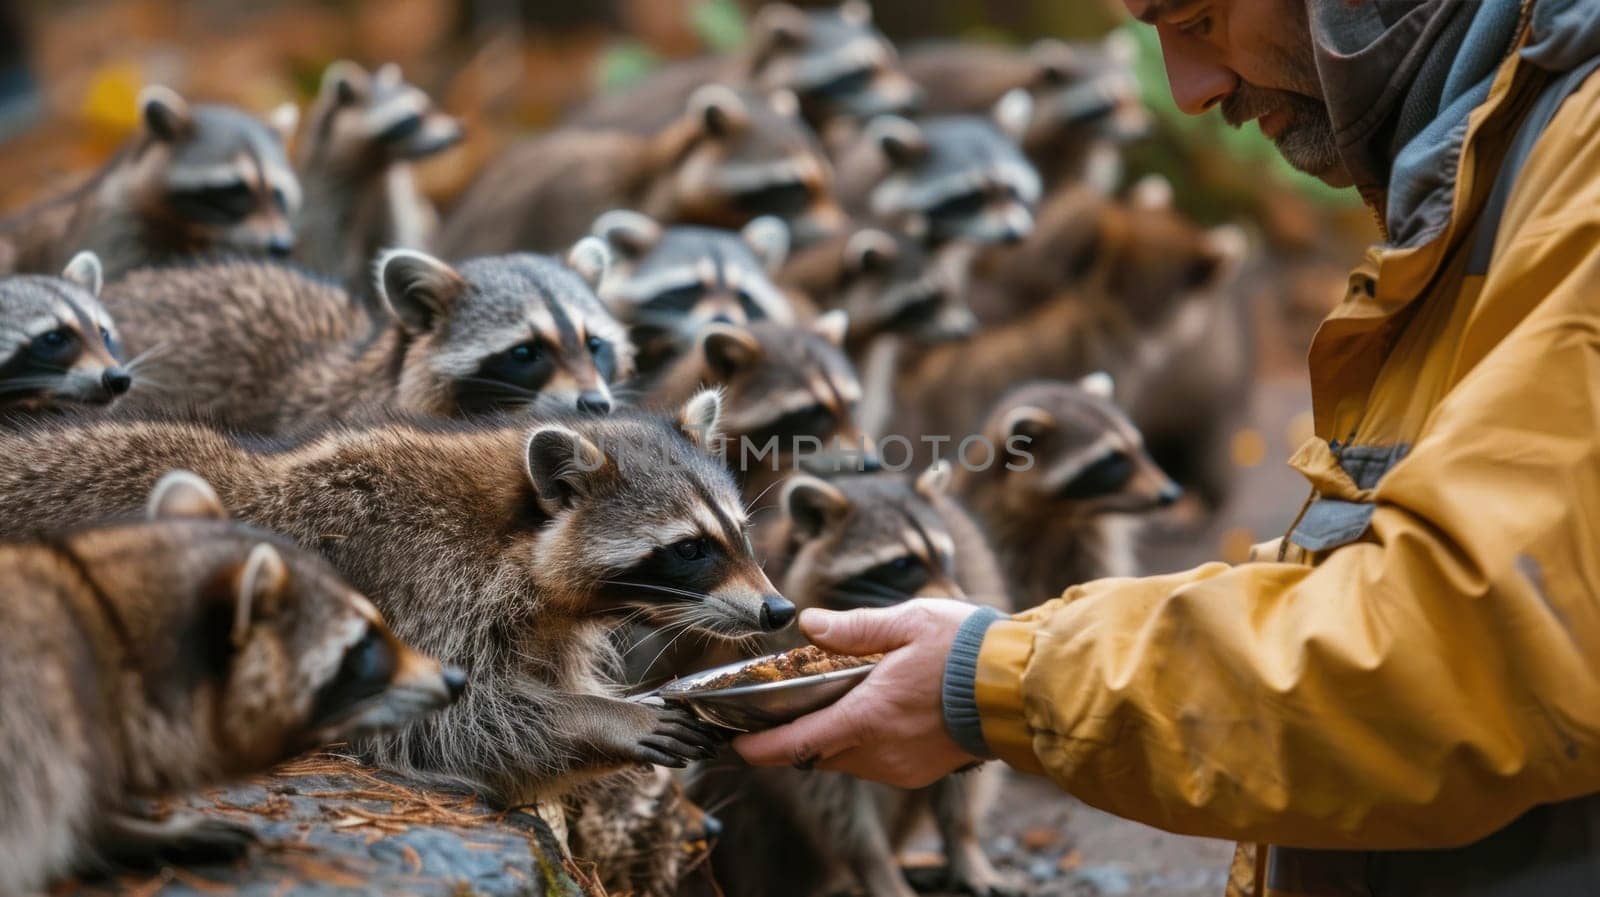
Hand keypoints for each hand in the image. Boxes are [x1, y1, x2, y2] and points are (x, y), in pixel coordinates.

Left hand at [733, 598, 982, 787]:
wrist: (1019, 688)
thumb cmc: (966, 650)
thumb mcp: (908, 622)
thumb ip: (854, 628)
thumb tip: (808, 624)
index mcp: (869, 717)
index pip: (798, 744)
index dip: (762, 749)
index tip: (738, 745)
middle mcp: (880, 752)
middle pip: (817, 754)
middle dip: (795, 737)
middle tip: (780, 709)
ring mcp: (900, 768)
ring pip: (845, 760)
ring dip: (830, 737)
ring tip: (828, 701)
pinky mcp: (918, 773)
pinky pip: (872, 763)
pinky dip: (860, 742)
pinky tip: (868, 713)